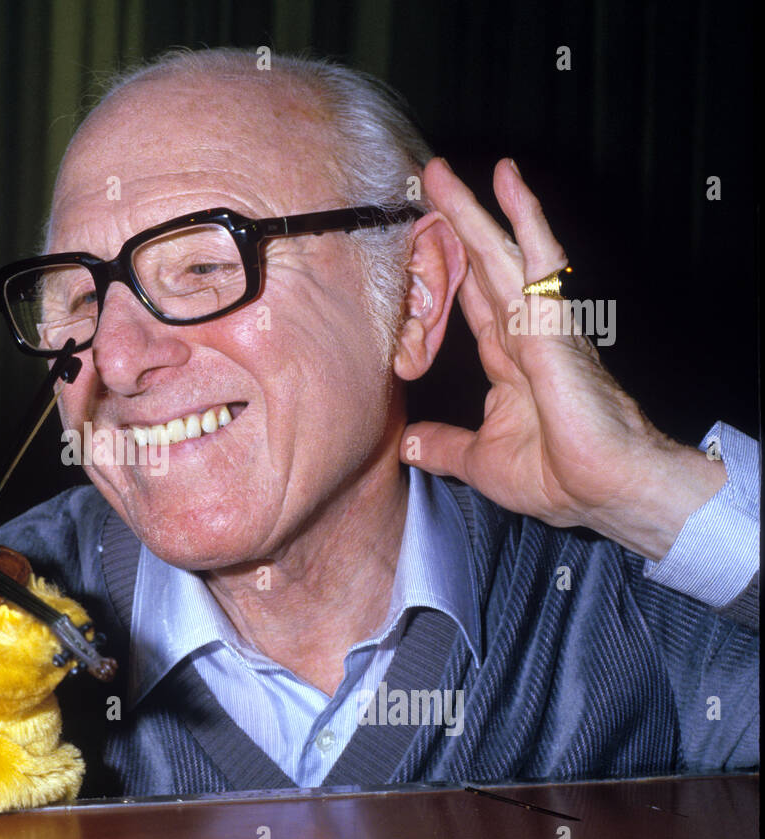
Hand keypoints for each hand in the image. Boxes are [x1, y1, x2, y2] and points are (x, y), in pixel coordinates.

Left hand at [401, 157, 724, 560]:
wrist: (606, 493)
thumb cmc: (559, 479)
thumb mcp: (479, 461)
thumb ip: (442, 445)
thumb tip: (406, 444)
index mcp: (509, 361)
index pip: (473, 300)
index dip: (451, 267)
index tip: (427, 235)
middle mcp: (526, 334)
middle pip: (484, 264)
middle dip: (457, 221)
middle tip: (430, 176)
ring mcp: (543, 324)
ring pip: (504, 253)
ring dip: (478, 209)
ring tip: (448, 170)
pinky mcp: (556, 323)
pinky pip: (539, 263)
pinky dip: (525, 222)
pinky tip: (510, 188)